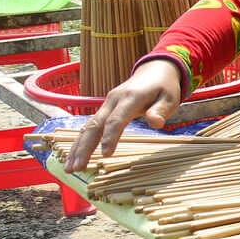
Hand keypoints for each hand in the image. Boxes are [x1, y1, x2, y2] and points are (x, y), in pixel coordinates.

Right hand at [65, 59, 182, 171]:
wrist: (154, 70)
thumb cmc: (164, 87)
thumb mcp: (170, 97)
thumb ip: (161, 110)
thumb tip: (156, 123)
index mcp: (130, 98)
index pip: (116, 120)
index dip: (110, 137)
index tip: (106, 155)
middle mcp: (113, 100)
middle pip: (95, 125)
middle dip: (84, 147)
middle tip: (76, 168)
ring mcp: (106, 104)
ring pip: (88, 127)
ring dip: (77, 147)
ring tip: (69, 168)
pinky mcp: (104, 109)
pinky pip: (90, 126)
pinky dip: (81, 142)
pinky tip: (74, 156)